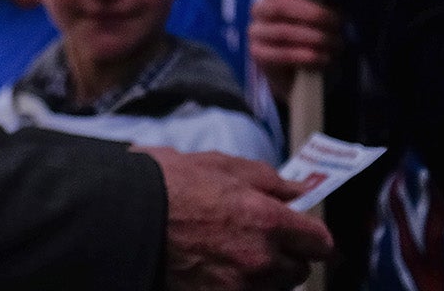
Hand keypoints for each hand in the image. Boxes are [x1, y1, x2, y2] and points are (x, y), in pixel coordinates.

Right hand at [142, 146, 332, 290]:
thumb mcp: (222, 165)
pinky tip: (217, 270)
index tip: (304, 232)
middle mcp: (260, 261)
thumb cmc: (169, 183)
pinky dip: (238, 286)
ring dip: (263, 276)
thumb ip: (269, 180)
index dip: (313, 235)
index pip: (320, 243)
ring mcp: (238, 288)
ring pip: (272, 289)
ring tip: (233, 254)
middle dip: (287, 256)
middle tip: (261, 239)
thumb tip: (299, 191)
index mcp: (267, 220)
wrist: (123, 215)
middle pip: (298, 271)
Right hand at [248, 0, 344, 103]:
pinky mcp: (258, 54)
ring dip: (316, 38)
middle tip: (337, 24)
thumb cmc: (312, 35)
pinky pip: (282, 54)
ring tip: (336, 44)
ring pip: (284, 31)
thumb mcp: (320, 14)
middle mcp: (261, 9)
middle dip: (314, 14)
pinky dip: (306, 56)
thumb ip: (322, 0)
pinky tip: (323, 58)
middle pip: (282, 5)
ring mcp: (256, 32)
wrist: (299, 74)